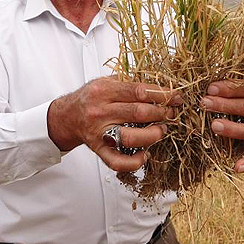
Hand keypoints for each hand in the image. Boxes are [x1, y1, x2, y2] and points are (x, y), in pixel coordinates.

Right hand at [47, 77, 180, 171]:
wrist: (67, 116)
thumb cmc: (91, 97)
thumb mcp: (106, 81)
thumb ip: (130, 82)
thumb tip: (162, 85)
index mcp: (103, 91)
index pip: (139, 91)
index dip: (162, 94)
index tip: (176, 96)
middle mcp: (100, 111)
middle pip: (138, 113)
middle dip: (161, 113)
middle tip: (171, 113)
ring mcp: (99, 133)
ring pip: (131, 137)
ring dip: (153, 135)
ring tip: (162, 130)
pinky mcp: (99, 150)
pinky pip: (117, 161)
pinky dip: (135, 162)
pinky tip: (146, 155)